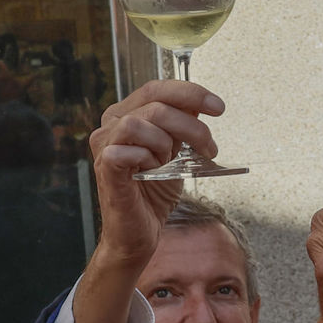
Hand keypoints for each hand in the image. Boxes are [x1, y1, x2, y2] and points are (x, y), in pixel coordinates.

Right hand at [87, 80, 223, 263]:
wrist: (140, 232)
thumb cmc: (153, 192)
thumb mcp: (176, 153)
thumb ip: (182, 127)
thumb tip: (201, 104)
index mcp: (125, 115)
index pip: (156, 89)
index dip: (190, 92)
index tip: (218, 107)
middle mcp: (110, 126)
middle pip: (155, 105)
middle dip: (191, 126)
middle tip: (209, 148)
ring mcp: (104, 147)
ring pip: (138, 123)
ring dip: (166, 143)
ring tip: (171, 164)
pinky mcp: (106, 170)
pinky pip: (124, 152)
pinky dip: (148, 159)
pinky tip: (154, 170)